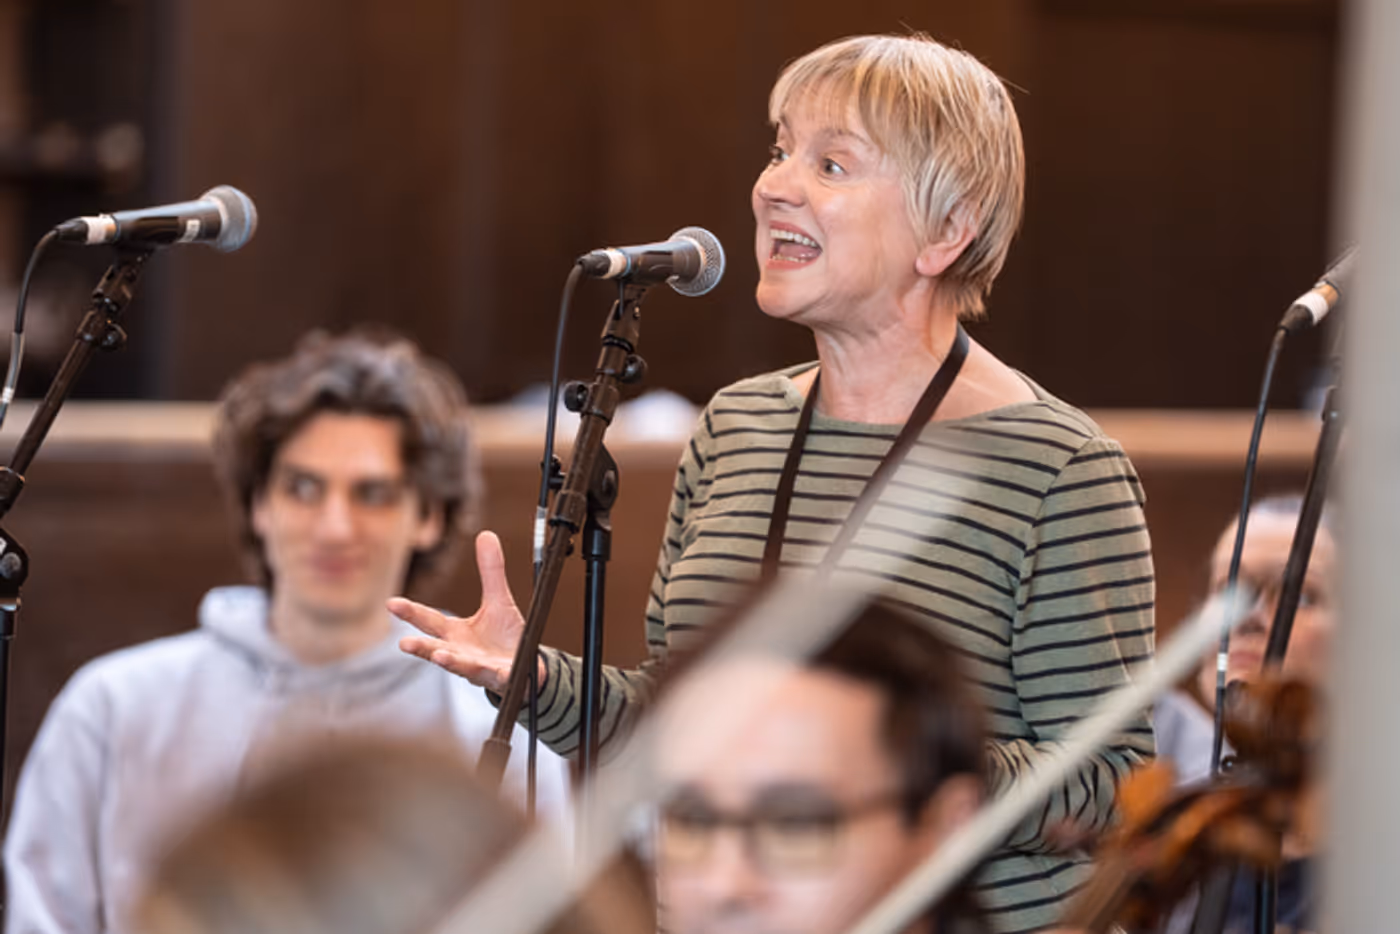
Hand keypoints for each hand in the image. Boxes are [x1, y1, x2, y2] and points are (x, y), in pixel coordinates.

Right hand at [391, 531, 541, 692]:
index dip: (411, 612)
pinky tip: (499, 672)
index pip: (429, 621)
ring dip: (450, 662)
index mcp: (456, 634)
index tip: (391, 603)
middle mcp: (462, 653)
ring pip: (461, 667)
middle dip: (421, 647)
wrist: (527, 668)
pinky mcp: (502, 678)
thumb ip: (491, 572)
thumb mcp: (499, 601)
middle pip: (436, 648)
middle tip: (404, 644)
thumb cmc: (504, 637)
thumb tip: (486, 534)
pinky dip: (497, 675)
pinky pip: (499, 677)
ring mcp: (480, 668)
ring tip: (440, 656)